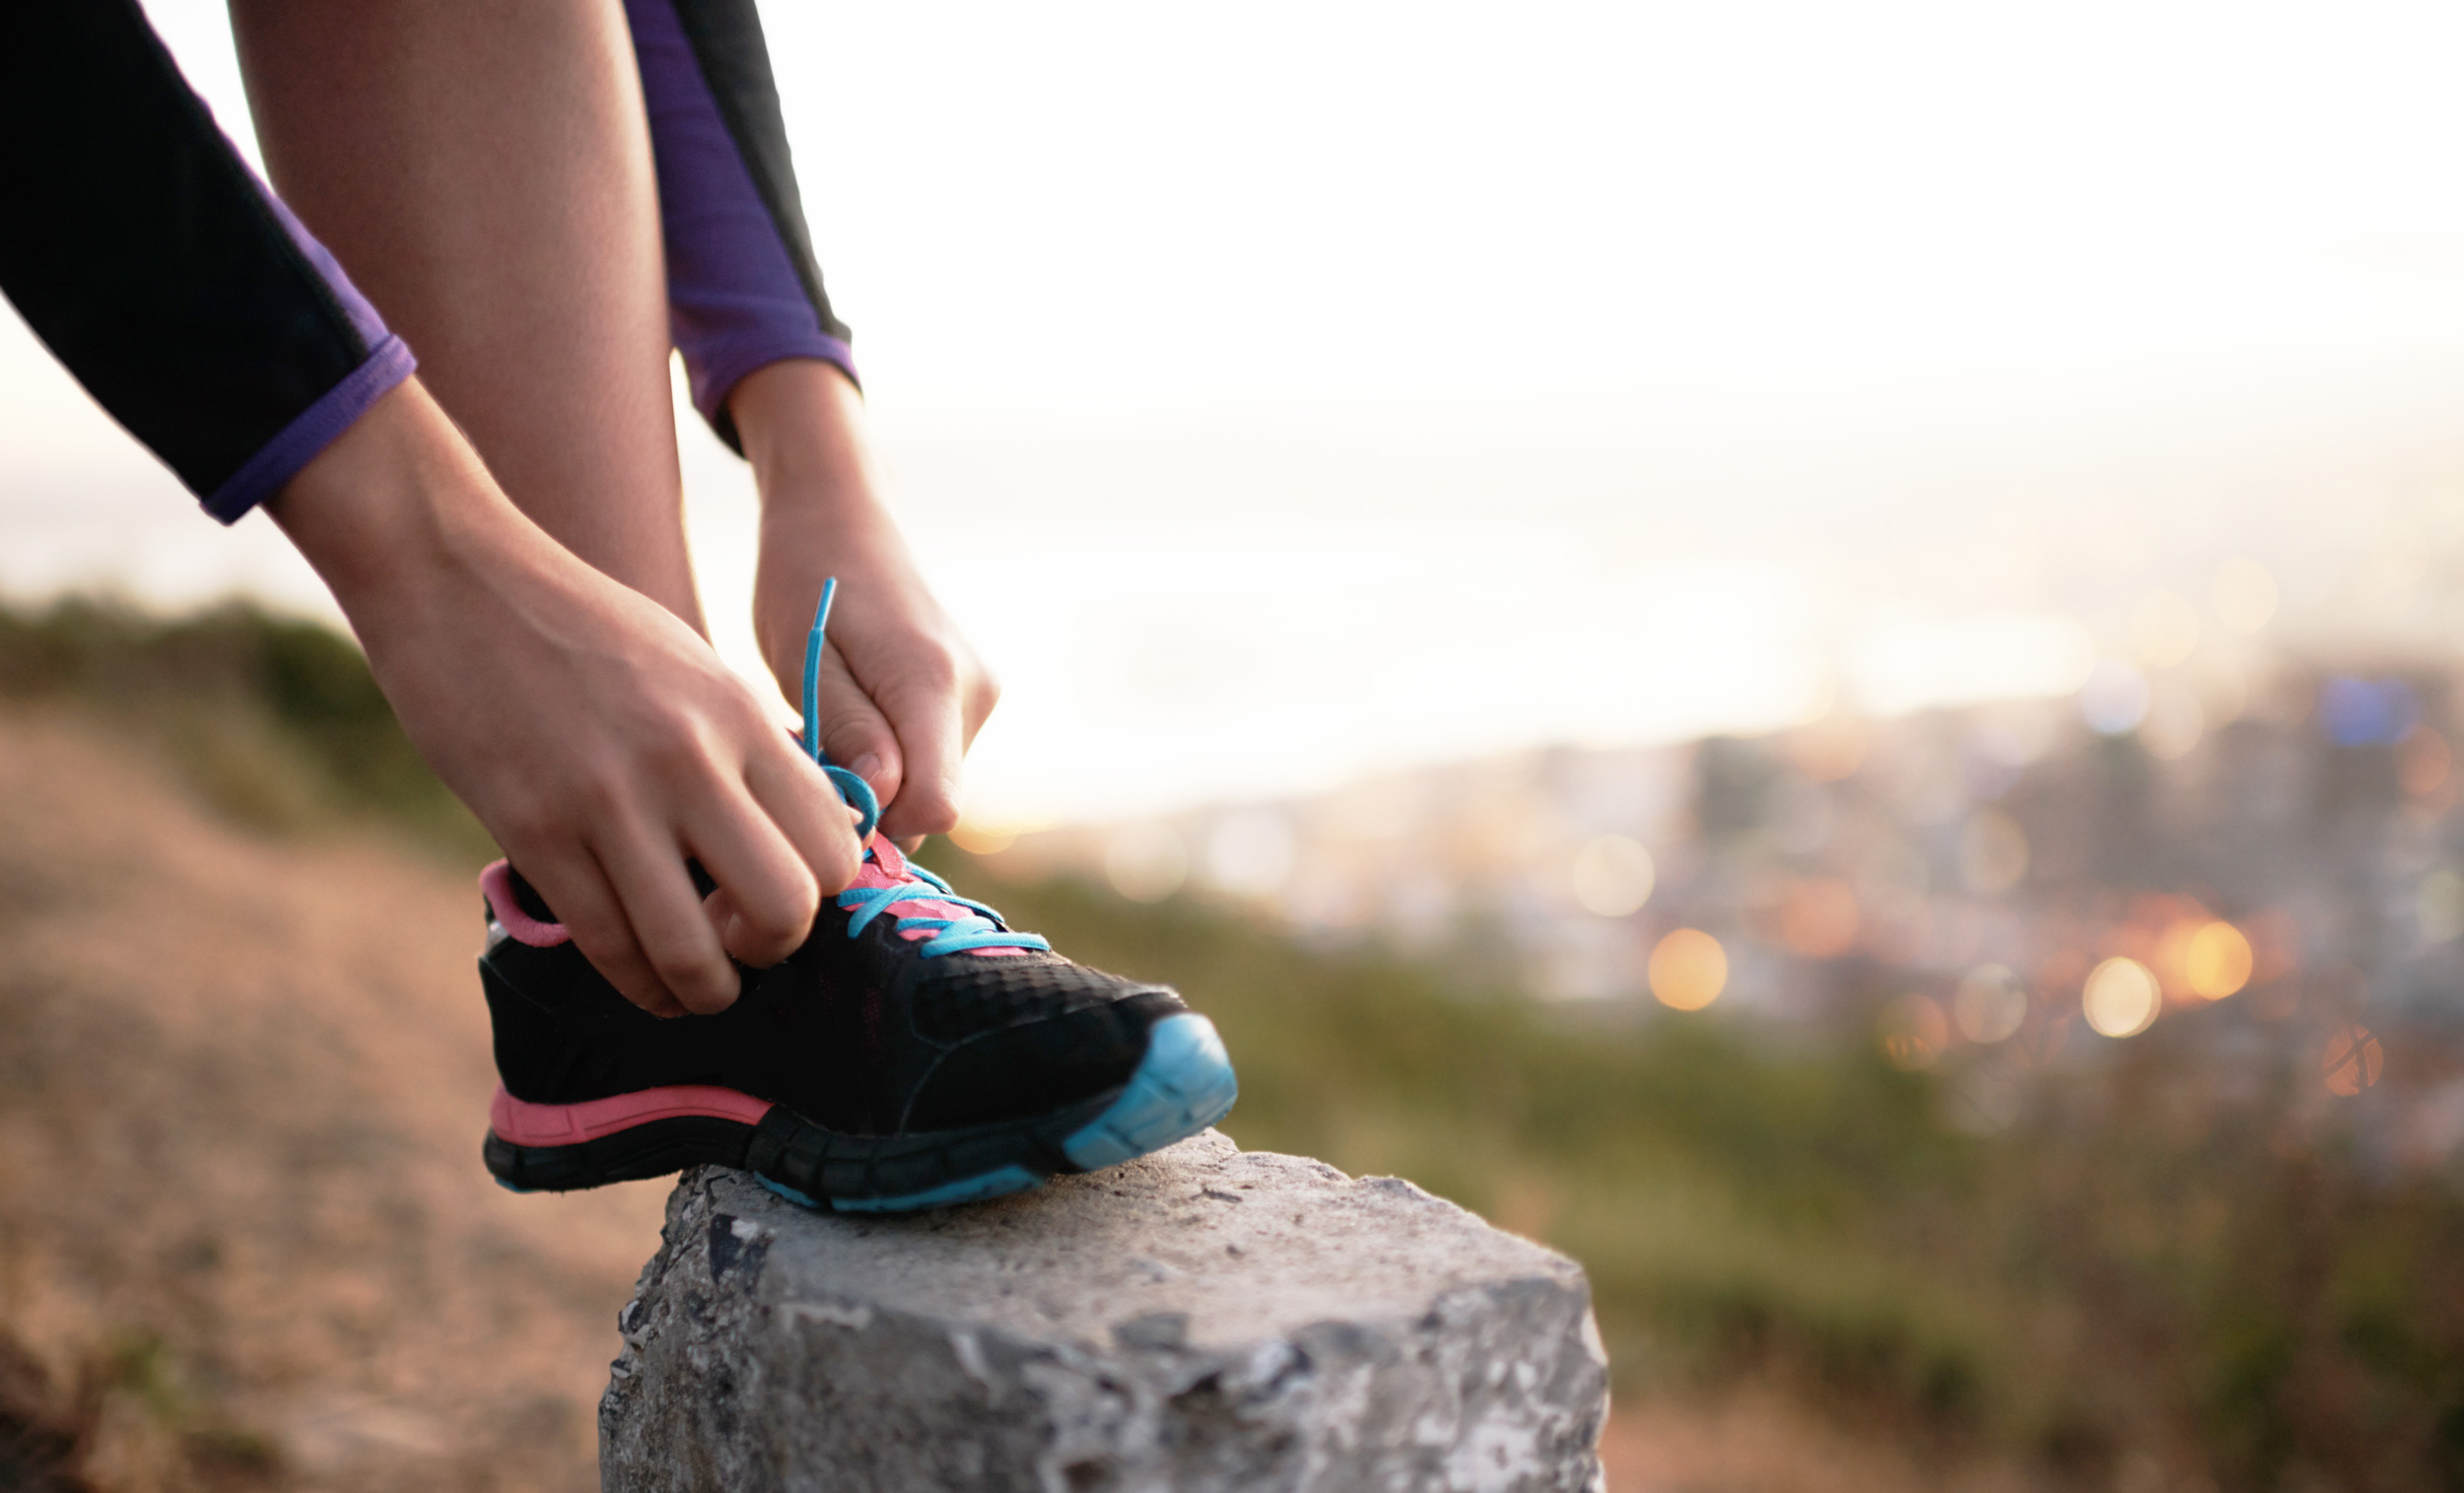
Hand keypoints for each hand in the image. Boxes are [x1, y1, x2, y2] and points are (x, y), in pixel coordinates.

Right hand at [268, 379, 865, 1015]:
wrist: (452, 575)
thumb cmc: (581, 626)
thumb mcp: (694, 668)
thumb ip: (746, 748)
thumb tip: (796, 834)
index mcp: (741, 716)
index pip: (835, 841)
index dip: (824, 893)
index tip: (789, 899)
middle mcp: (691, 760)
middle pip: (787, 906)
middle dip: (774, 949)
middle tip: (745, 948)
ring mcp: (611, 799)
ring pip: (693, 948)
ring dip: (704, 990)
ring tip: (698, 988)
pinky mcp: (534, 829)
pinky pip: (607, 941)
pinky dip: (636, 982)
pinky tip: (643, 982)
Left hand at [732, 360, 998, 845]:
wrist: (844, 516)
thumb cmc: (809, 579)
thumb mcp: (804, 655)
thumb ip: (846, 729)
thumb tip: (882, 801)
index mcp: (932, 682)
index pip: (937, 806)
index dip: (876, 822)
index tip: (819, 793)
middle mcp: (975, 694)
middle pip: (930, 804)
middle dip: (870, 802)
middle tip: (808, 754)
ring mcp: (981, 697)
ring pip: (928, 785)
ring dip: (876, 779)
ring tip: (828, 722)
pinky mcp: (974, 699)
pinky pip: (931, 760)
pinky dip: (890, 758)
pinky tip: (853, 715)